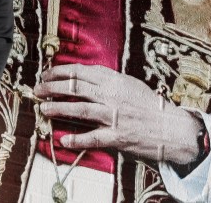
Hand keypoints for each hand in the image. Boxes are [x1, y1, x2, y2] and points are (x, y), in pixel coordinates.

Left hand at [35, 63, 202, 165]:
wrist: (172, 127)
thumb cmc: (150, 105)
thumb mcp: (130, 84)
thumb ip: (109, 80)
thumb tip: (85, 75)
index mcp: (114, 80)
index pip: (81, 71)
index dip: (60, 72)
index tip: (47, 74)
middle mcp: (112, 96)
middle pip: (75, 88)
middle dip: (52, 87)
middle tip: (38, 89)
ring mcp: (114, 116)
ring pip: (80, 110)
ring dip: (58, 109)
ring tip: (43, 108)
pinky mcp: (117, 136)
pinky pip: (93, 137)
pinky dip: (77, 139)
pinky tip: (63, 139)